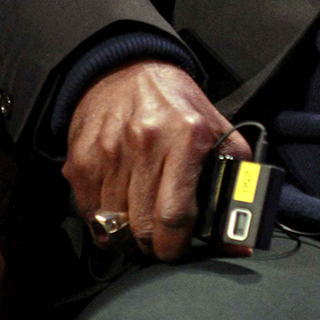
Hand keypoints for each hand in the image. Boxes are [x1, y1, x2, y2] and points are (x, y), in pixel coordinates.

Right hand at [63, 60, 251, 261]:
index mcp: (186, 137)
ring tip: (139, 218)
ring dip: (126, 234)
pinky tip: (118, 203)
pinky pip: (88, 213)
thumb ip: (234, 178)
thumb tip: (238, 239)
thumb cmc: (178, 106)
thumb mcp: (217, 130)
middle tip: (160, 237)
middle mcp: (145, 143)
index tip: (179, 249)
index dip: (177, 246)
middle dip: (153, 244)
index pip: (176, 215)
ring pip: (112, 226)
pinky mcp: (81, 159)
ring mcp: (108, 152)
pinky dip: (102, 220)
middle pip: (141, 227)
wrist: (128, 70)